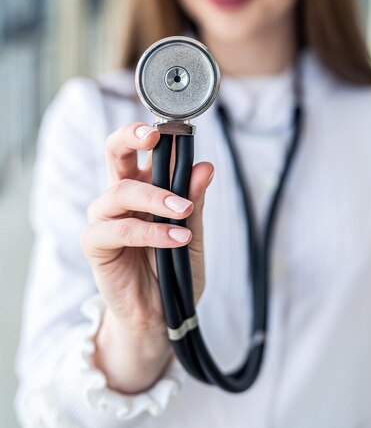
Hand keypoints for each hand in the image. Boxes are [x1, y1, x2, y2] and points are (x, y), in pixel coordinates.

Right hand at [81, 122, 213, 336]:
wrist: (161, 314)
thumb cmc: (174, 269)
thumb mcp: (194, 232)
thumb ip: (195, 200)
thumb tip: (205, 166)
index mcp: (144, 185)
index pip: (140, 148)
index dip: (151, 132)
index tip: (174, 128)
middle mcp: (120, 195)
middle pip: (115, 152)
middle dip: (131, 137)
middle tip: (154, 137)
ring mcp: (105, 217)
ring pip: (121, 191)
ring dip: (156, 197)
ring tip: (185, 212)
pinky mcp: (95, 244)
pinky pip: (120, 229)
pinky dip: (150, 231)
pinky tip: (176, 238)